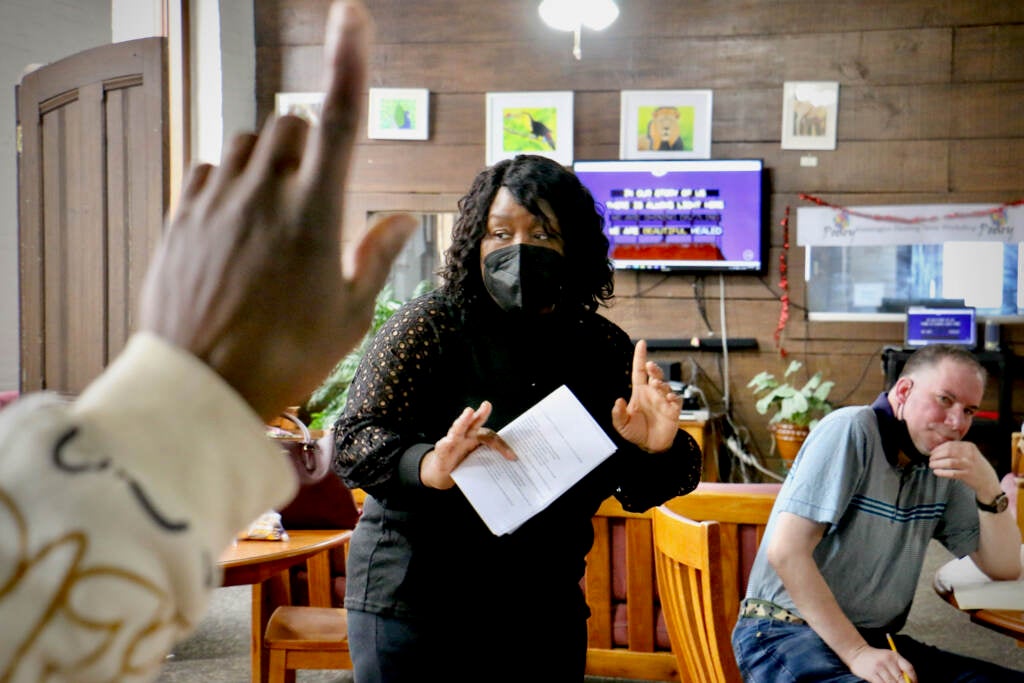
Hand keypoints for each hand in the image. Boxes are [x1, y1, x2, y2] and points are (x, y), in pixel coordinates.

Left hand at [139, 1, 414, 420]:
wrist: (199, 387)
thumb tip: (402, 218)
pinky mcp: (181, 217)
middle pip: (290, 123)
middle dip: (309, 139)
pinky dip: (229, 179)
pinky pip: (208, 170)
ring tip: (274, 205)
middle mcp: (263, 193)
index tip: (354, 18)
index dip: (350, 64)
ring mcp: (216, 201)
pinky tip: (236, 217)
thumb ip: (376, 257)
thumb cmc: (284, 357)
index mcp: (314, 214)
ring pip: (246, 143)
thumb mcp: (349, 316)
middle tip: (315, 185)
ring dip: (268, 157)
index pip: (341, 120)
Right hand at [420, 401, 516, 489]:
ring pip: (458, 428)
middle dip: (481, 414)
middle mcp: (465, 436)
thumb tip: (509, 465)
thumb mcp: (478, 463)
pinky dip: (446, 442)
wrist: (443, 473)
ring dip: (463, 420)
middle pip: (474, 423)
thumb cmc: (462, 464)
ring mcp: (453, 441)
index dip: (502, 447)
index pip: (490, 438)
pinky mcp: (442, 450)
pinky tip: (448, 441)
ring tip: (468, 412)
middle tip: (487, 405)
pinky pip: (444, 445)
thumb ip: (489, 461)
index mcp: (476, 439)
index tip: (512, 456)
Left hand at [610, 340, 682, 452]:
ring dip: (662, 383)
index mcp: (640, 393)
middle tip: (651, 366)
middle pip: (655, 375)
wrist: (651, 447)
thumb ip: (618, 414)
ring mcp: (664, 401)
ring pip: (666, 385)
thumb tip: (618, 400)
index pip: (639, 371)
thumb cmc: (636, 432)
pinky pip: (676, 399)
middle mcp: (652, 394)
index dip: (640, 357)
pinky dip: (673, 396)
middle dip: (655, 369)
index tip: (642, 343)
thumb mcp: (622, 425)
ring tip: (657, 385)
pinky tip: (668, 398)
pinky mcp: (673, 410)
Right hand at [848, 645, 915, 682]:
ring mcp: (879, 667)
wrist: (857, 653)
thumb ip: (898, 667)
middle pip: (901, 678)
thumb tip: (909, 681)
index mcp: (894, 655)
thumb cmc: (876, 657)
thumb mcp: (888, 657)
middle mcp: (888, 660)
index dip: (914, 679)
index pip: (909, 668)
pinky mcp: (872, 674)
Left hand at [929, 440, 1000, 499]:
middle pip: (948, 452)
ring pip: (949, 462)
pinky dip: (942, 472)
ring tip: (932, 465)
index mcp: (969, 446)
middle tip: (931, 459)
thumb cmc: (975, 465)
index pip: (950, 444)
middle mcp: (970, 454)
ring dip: (937, 463)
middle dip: (936, 455)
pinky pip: (951, 473)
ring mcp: (969, 465)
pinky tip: (936, 472)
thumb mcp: (969, 453)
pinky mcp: (967, 475)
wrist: (987, 480)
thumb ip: (957, 449)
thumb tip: (937, 448)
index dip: (938, 448)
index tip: (932, 452)